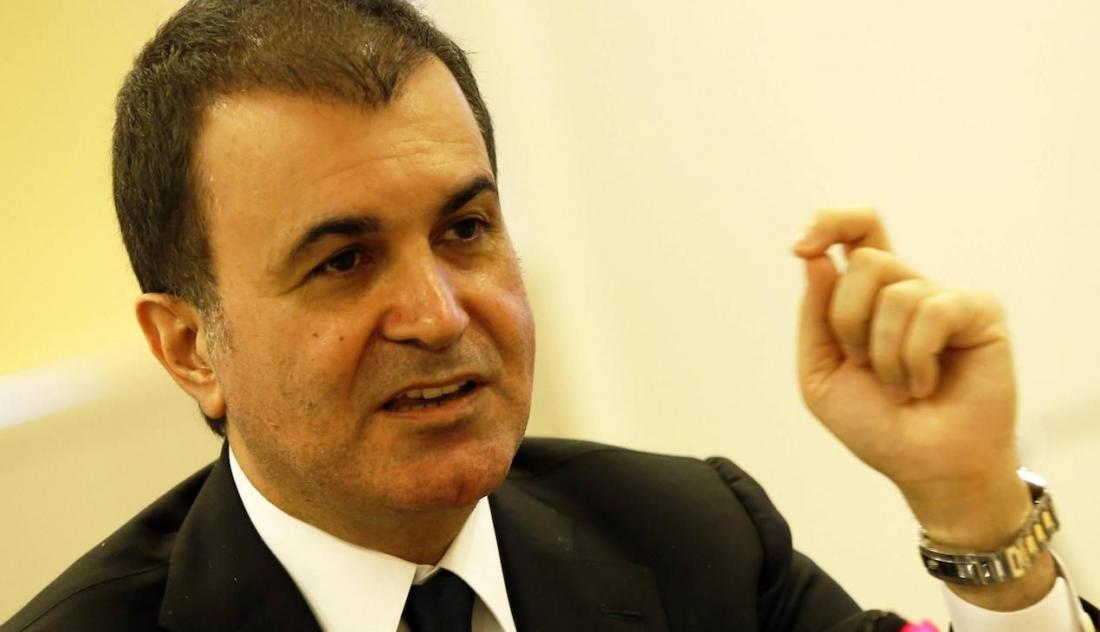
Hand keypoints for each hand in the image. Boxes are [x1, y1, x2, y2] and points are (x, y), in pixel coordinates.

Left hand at [791, 208, 1027, 543]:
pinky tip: (926, 386)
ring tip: (900, 386)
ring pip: (895, 290)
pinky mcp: (980, 312)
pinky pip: (933, 311)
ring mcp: (945, 298)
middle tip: (861, 363)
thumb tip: (817, 259)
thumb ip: (814, 315)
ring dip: (884, 353)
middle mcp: (907, 288)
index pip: (854, 231)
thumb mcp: (820, 374)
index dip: (828, 223)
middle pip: (865, 260)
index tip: (800, 247)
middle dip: (848, 320)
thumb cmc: (876, 424)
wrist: (924, 467)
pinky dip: (915, 358)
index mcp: (867, 296)